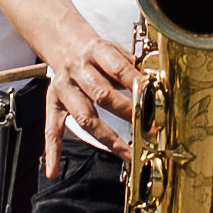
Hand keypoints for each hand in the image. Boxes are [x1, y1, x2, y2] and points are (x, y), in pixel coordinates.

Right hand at [33, 13, 147, 149]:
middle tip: (149, 129)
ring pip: (84, 115)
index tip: (155, 99)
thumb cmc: (98, 52)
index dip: (137, 84)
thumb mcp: (116, 49)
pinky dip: (54, 149)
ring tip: (127, 153)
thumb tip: (160, 80)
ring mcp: (63, 88)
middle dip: (126, 112)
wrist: (65, 43)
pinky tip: (55, 170)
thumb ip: (135, 65)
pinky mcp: (53, 102)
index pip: (118, 68)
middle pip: (101, 94)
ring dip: (107, 136)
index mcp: (96, 51)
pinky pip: (52, 128)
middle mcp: (77, 70)